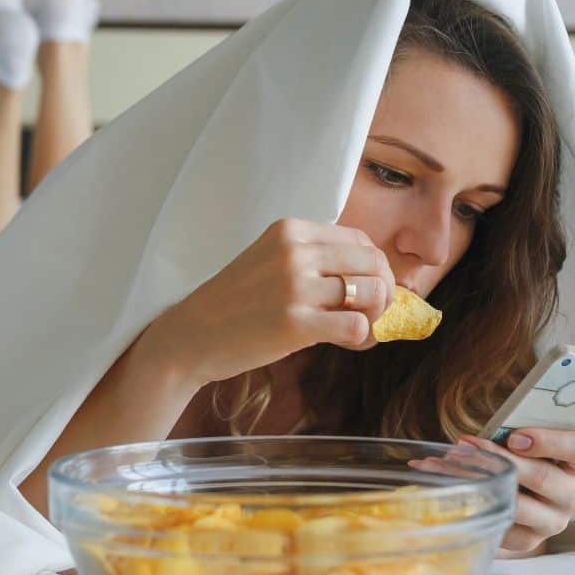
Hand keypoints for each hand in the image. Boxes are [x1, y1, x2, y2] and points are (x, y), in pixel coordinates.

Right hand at [137, 218, 395, 387]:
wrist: (190, 336)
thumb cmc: (232, 303)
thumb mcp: (269, 260)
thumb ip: (313, 259)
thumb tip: (372, 277)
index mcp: (290, 230)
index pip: (361, 240)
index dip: (375, 268)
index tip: (369, 289)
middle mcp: (294, 252)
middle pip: (373, 264)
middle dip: (384, 291)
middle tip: (372, 313)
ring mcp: (295, 287)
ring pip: (372, 293)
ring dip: (376, 316)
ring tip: (358, 330)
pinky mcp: (295, 324)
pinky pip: (357, 326)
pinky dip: (363, 338)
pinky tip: (348, 343)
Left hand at [458, 430, 574, 557]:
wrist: (519, 493)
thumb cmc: (525, 454)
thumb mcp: (529, 436)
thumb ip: (517, 427)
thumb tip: (482, 428)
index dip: (549, 441)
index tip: (514, 437)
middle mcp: (574, 496)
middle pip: (543, 477)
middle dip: (501, 458)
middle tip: (466, 444)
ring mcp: (553, 521)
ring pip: (521, 505)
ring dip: (482, 482)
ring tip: (451, 463)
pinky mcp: (528, 540)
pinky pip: (503, 524)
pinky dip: (475, 503)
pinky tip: (454, 486)